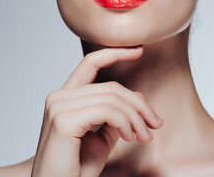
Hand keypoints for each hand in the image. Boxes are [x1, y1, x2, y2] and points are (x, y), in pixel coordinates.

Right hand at [31, 46, 163, 176]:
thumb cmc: (77, 168)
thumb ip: (117, 116)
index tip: (140, 49)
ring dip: (136, 117)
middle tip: (155, 125)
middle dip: (139, 105)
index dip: (115, 53)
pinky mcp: (63, 120)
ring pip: (112, 97)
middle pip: (111, 86)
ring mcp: (58, 107)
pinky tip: (130, 138)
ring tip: (143, 136)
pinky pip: (107, 110)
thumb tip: (138, 96)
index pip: (90, 63)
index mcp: (65, 98)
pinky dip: (125, 122)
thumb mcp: (103, 138)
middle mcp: (58, 97)